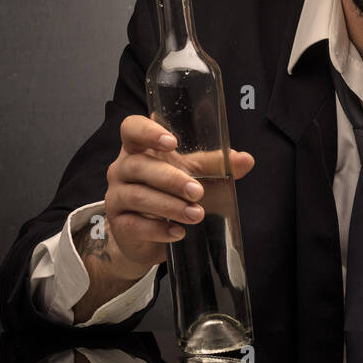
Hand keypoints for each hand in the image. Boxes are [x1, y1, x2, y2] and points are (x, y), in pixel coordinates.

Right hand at [101, 114, 255, 276]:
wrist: (147, 234)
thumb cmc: (170, 192)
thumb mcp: (193, 173)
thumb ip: (216, 164)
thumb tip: (246, 160)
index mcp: (139, 148)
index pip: (131, 128)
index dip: (147, 132)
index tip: (172, 143)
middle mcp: (122, 168)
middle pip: (139, 165)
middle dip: (171, 178)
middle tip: (197, 191)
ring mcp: (116, 196)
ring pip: (137, 196)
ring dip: (169, 206)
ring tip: (196, 214)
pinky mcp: (118, 224)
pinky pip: (135, 225)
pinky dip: (159, 230)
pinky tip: (178, 233)